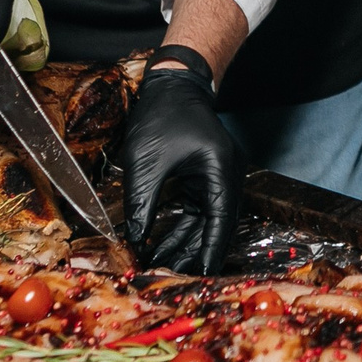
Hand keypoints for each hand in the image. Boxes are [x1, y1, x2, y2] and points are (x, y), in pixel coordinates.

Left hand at [123, 55, 245, 273]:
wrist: (173, 84)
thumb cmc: (163, 115)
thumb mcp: (147, 162)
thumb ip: (142, 203)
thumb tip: (134, 240)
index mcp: (221, 168)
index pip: (221, 219)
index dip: (211, 250)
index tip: (201, 276)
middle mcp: (227, 174)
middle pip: (216, 224)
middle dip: (195, 252)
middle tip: (171, 277)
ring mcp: (218, 176)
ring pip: (205, 221)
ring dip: (184, 242)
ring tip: (160, 264)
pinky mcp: (205, 178)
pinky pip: (197, 211)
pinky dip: (181, 228)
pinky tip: (161, 244)